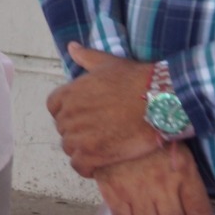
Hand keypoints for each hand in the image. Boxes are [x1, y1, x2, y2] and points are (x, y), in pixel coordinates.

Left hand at [47, 43, 160, 175]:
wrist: (160, 101)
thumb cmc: (136, 80)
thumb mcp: (108, 63)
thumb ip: (86, 57)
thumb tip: (72, 47)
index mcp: (68, 94)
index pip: (54, 107)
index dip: (69, 113)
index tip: (85, 116)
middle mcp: (69, 115)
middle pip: (64, 129)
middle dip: (78, 132)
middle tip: (100, 133)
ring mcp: (79, 135)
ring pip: (70, 148)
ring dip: (82, 150)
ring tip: (103, 148)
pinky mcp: (93, 154)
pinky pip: (80, 166)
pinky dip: (87, 168)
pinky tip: (100, 165)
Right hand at [94, 145, 214, 214]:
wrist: (112, 124)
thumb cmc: (148, 140)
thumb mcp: (176, 152)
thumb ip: (186, 179)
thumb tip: (191, 212)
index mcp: (182, 171)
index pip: (198, 209)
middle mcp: (162, 183)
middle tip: (163, 209)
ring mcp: (136, 189)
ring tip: (146, 208)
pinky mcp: (113, 191)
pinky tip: (130, 210)